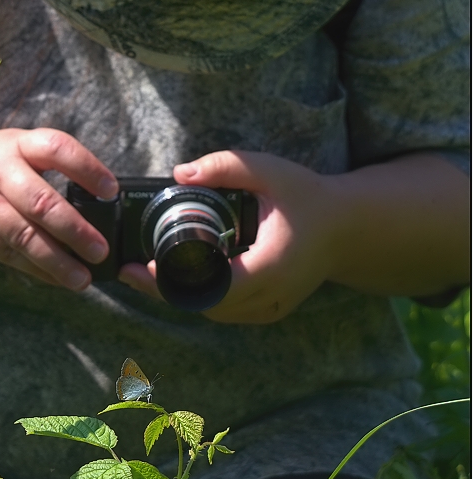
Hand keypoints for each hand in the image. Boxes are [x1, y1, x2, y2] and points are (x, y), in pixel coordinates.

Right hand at [0, 121, 117, 289]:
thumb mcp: (14, 147)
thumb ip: (48, 165)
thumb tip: (101, 198)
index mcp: (17, 144)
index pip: (56, 149)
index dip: (86, 168)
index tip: (112, 190)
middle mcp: (0, 172)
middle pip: (40, 202)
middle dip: (74, 229)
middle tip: (101, 249)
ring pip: (23, 236)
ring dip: (56, 261)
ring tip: (83, 278)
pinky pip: (10, 255)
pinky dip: (37, 270)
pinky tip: (59, 280)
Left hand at [119, 150, 336, 323]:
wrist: (347, 227)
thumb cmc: (308, 197)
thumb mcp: (269, 170)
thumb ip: (225, 166)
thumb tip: (179, 172)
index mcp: (270, 265)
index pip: (211, 286)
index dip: (172, 281)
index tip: (142, 266)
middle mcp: (270, 296)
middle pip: (204, 304)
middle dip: (164, 289)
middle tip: (130, 269)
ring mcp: (270, 308)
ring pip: (213, 311)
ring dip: (181, 294)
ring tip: (148, 270)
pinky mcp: (269, 310)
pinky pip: (226, 310)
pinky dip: (201, 296)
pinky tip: (180, 276)